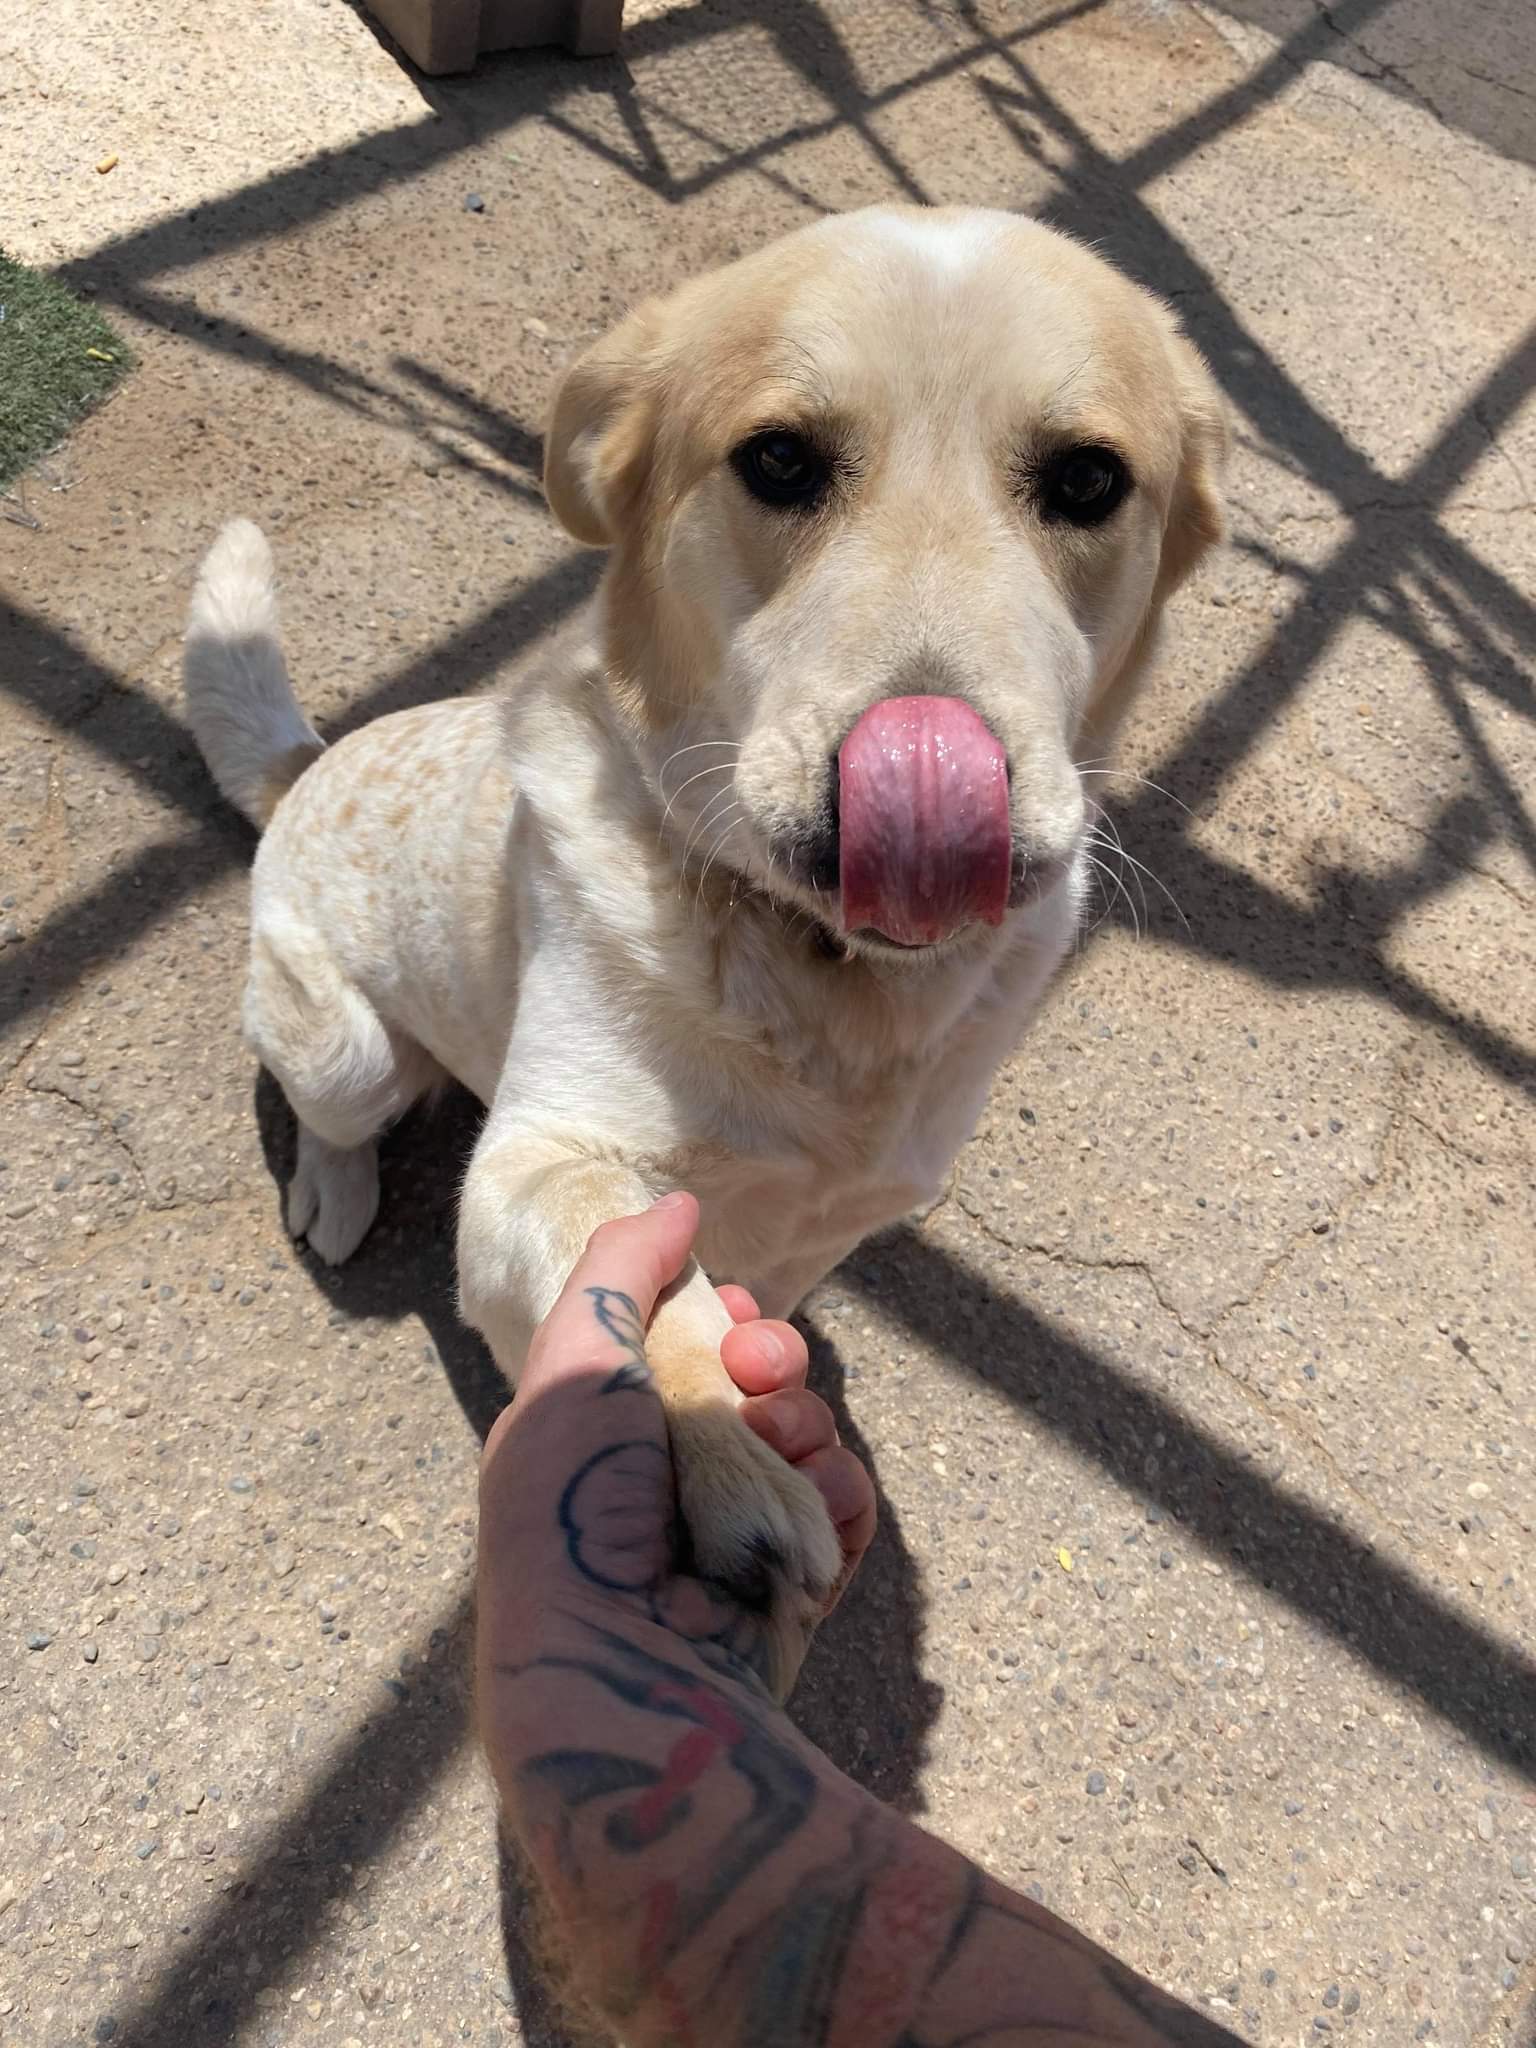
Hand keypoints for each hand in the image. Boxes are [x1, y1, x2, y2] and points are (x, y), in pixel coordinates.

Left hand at [477, 1193, 873, 1688]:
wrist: (618, 1661)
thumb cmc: (574, 1502)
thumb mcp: (574, 1356)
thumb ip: (622, 1266)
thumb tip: (680, 1205)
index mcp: (606, 1428)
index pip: (682, 1345)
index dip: (715, 1312)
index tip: (725, 1304)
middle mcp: (670, 1478)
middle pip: (755, 1377)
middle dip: (770, 1355)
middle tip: (757, 1369)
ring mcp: (737, 1531)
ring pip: (807, 1433)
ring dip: (803, 1419)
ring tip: (779, 1440)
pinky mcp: (794, 1579)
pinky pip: (843, 1504)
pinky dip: (836, 1490)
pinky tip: (813, 1497)